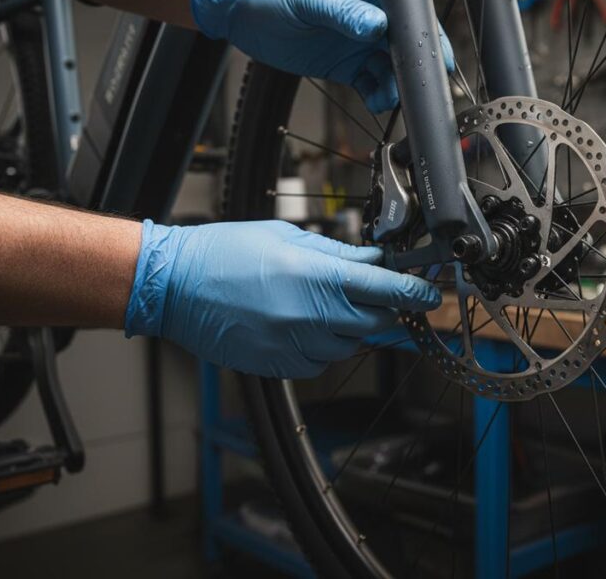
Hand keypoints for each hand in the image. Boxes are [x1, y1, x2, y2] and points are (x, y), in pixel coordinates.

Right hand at [125, 220, 440, 377]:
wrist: (175, 286)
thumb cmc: (224, 254)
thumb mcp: (287, 238)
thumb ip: (337, 254)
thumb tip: (373, 261)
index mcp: (317, 277)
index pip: (387, 290)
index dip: (416, 293)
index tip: (430, 294)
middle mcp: (312, 316)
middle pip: (378, 322)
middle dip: (387, 309)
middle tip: (382, 295)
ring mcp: (296, 345)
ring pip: (351, 344)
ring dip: (353, 326)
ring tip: (325, 303)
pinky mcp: (281, 366)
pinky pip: (322, 361)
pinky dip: (326, 345)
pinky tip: (305, 324)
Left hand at [190, 0, 453, 113]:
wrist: (245, 13)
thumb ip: (345, 13)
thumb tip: (377, 26)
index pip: (410, 16)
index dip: (427, 39)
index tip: (436, 60)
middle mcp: (372, 19)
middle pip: (407, 47)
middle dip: (414, 69)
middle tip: (414, 87)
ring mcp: (360, 45)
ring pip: (392, 71)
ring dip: (395, 87)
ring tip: (388, 98)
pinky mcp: (347, 67)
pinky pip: (372, 85)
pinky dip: (377, 96)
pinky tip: (375, 103)